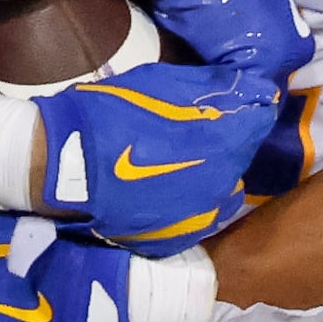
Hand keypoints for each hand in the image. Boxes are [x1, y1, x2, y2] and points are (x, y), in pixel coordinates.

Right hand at [31, 61, 276, 252]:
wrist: (64, 166)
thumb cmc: (110, 114)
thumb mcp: (159, 82)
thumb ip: (210, 84)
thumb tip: (252, 84)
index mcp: (222, 141)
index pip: (258, 117)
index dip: (248, 104)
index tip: (236, 96)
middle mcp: (222, 184)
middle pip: (241, 153)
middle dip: (227, 138)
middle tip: (196, 125)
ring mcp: (202, 216)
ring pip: (225, 186)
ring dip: (213, 171)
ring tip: (181, 157)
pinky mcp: (180, 238)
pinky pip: (202, 214)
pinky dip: (193, 198)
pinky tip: (167, 185)